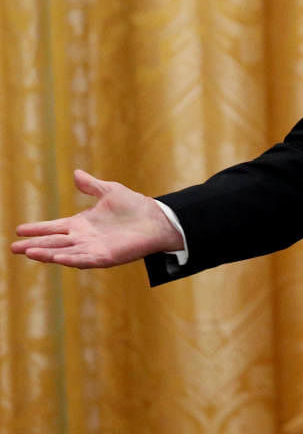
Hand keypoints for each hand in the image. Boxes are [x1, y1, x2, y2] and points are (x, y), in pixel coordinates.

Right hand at [10, 169, 182, 267]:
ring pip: (64, 253)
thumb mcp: (110, 192)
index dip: (37, 229)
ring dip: (47, 253)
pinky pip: (84, 260)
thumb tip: (76, 173)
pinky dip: (70, 259)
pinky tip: (58, 259)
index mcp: (82, 224)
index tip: (19, 230)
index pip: (54, 227)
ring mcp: (93, 249)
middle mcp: (84, 238)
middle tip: (14, 248)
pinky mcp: (106, 257)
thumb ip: (91, 186)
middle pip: (54, 243)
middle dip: (34, 245)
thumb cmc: (135, 206)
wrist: (157, 219)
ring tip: (28, 252)